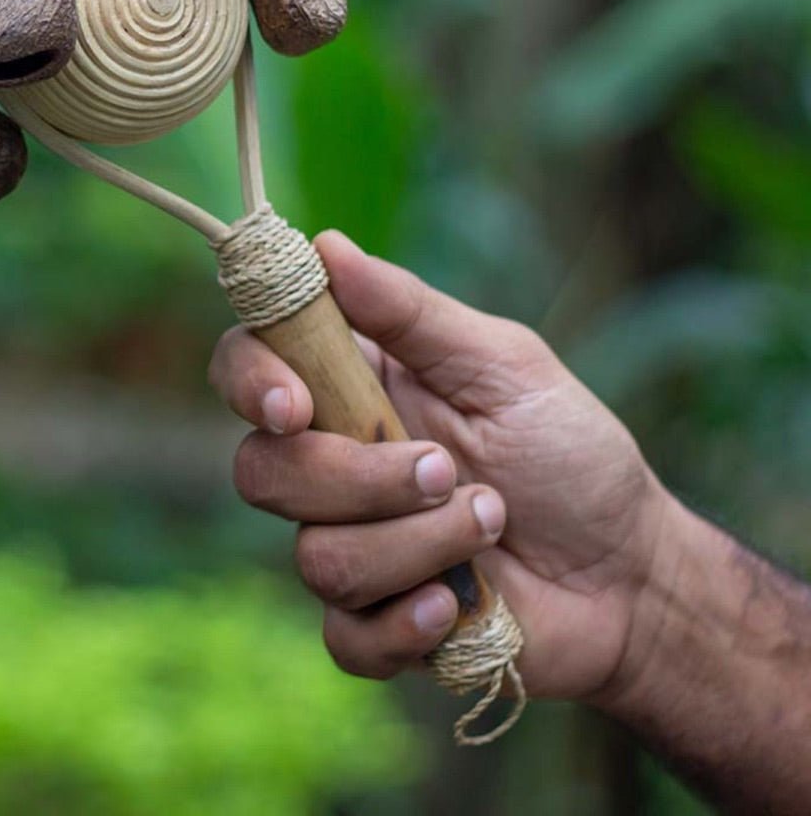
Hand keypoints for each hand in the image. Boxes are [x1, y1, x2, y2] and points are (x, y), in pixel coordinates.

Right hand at [208, 230, 675, 701]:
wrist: (631, 572)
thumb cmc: (569, 451)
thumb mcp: (503, 365)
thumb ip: (410, 312)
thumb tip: (325, 245)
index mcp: (354, 387)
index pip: (249, 367)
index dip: (250, 381)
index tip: (294, 405)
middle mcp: (335, 463)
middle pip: (261, 470)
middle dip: (357, 477)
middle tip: (445, 467)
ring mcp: (351, 546)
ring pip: (314, 555)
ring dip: (414, 542)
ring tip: (491, 522)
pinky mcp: (377, 623)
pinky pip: (344, 635)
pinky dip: (405, 622)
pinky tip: (460, 603)